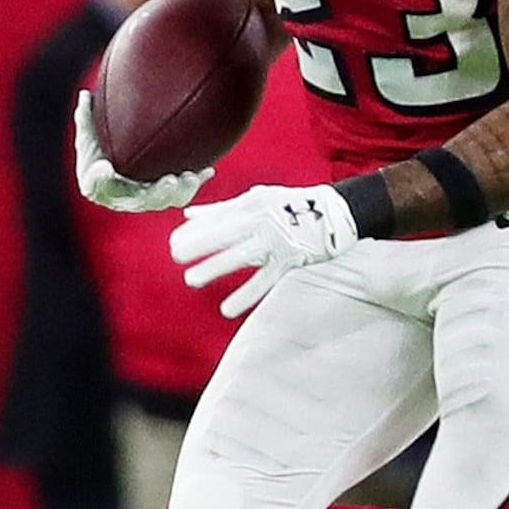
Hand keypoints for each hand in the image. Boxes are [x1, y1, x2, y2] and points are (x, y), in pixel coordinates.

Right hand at [74, 91, 212, 212]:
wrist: (115, 166)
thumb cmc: (99, 151)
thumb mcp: (88, 135)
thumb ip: (86, 119)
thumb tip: (85, 94)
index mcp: (101, 186)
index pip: (99, 186)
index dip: (102, 179)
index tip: (105, 166)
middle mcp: (128, 198)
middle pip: (143, 200)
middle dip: (157, 193)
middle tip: (168, 181)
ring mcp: (150, 199)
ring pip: (168, 200)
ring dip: (181, 190)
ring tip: (190, 177)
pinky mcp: (170, 194)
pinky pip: (185, 191)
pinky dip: (197, 180)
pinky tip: (208, 171)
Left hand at [168, 182, 359, 316]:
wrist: (336, 212)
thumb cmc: (290, 204)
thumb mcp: (255, 199)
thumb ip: (221, 209)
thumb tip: (188, 215)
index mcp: (251, 204)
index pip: (217, 217)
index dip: (194, 231)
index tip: (173, 242)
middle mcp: (262, 221)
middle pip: (224, 234)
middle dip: (198, 244)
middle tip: (176, 256)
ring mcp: (275, 241)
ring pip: (240, 256)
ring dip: (214, 267)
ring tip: (191, 279)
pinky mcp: (288, 260)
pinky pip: (263, 280)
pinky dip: (245, 295)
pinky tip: (226, 309)